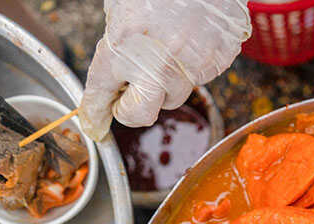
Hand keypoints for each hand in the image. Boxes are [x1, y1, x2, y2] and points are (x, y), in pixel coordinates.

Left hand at [80, 0, 249, 140]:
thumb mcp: (121, 8)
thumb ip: (116, 47)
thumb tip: (114, 85)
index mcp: (122, 44)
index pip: (100, 92)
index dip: (95, 111)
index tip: (95, 122)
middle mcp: (158, 62)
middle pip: (142, 114)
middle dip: (133, 108)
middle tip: (131, 95)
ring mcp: (192, 64)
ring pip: (174, 96)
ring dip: (166, 84)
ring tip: (166, 52)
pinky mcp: (219, 62)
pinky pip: (202, 78)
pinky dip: (194, 66)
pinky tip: (191, 39)